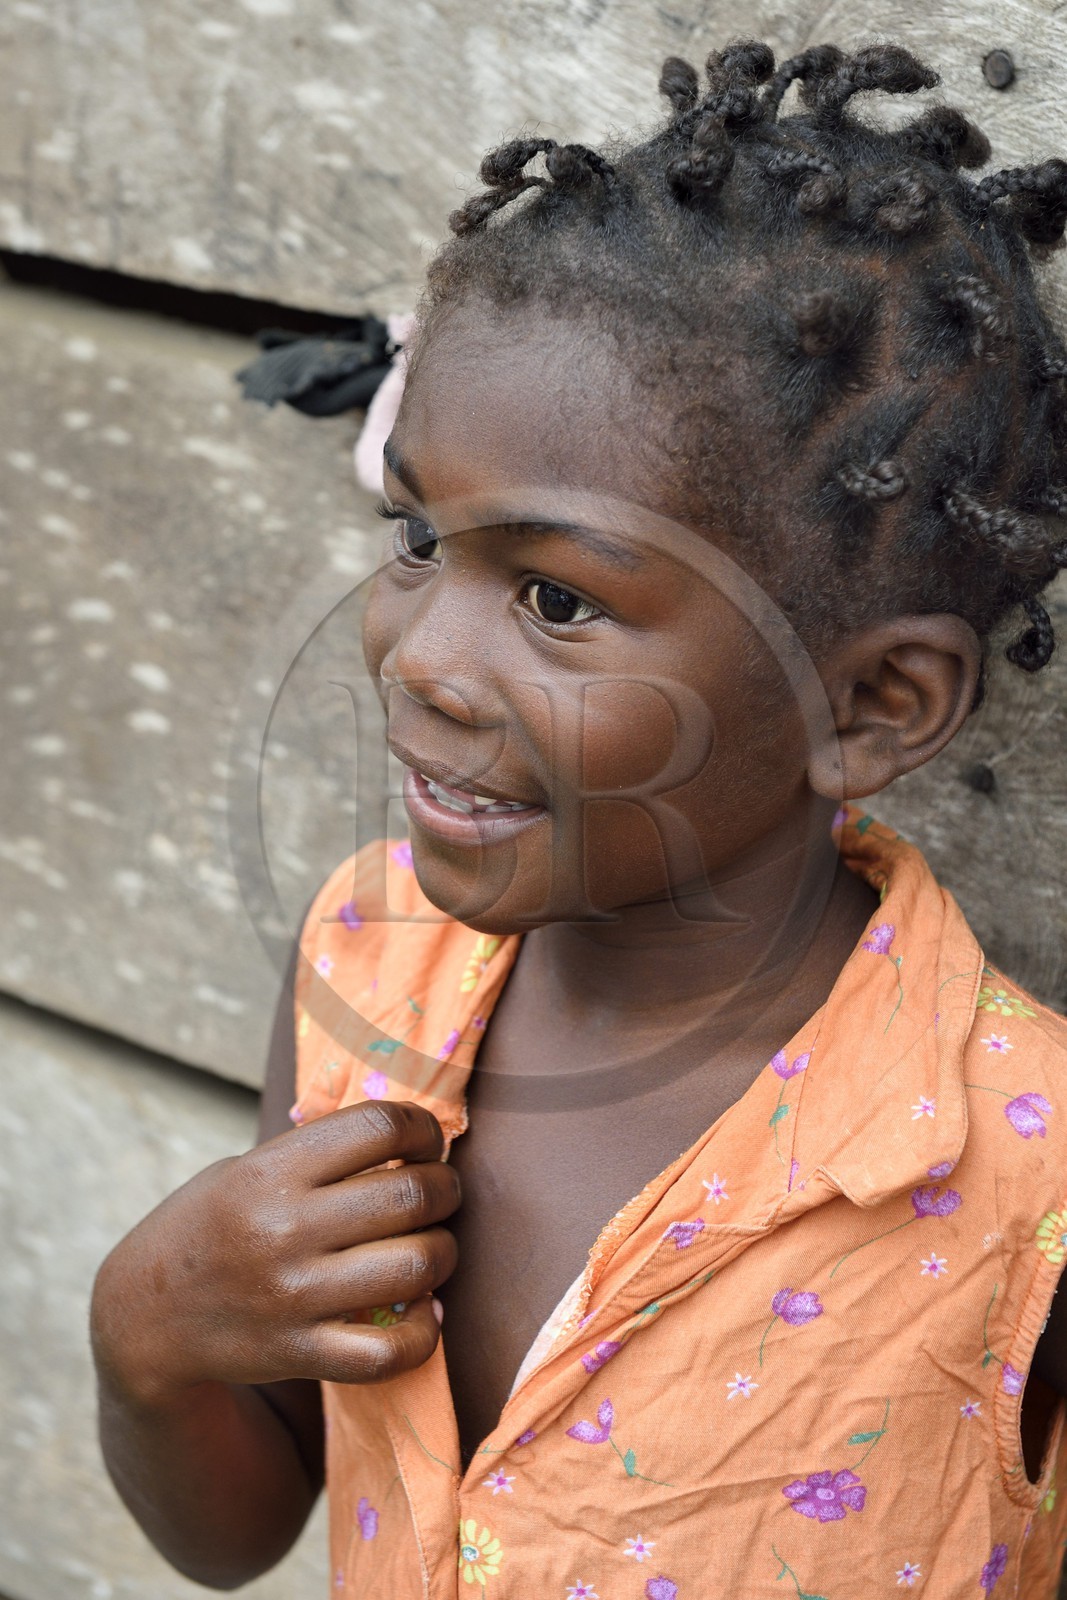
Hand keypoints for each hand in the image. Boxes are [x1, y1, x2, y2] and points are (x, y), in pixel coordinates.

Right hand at [91, 1100, 459, 1402]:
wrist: (147, 1316)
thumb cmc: (214, 1224)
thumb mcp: (247, 1167)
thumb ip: (321, 1153)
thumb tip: (414, 1133)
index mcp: (270, 1171)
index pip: (379, 1126)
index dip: (422, 1127)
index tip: (425, 1141)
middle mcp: (283, 1230)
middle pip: (411, 1194)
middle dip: (446, 1188)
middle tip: (440, 1191)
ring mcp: (292, 1297)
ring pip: (417, 1266)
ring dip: (444, 1252)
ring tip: (433, 1247)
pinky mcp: (299, 1353)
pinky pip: (390, 1351)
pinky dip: (425, 1331)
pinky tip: (424, 1311)